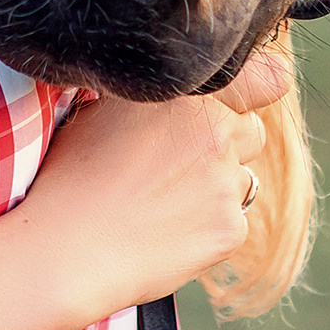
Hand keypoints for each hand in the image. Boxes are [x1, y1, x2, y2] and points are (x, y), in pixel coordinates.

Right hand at [23, 81, 268, 318]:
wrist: (68, 247)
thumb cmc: (72, 177)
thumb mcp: (104, 111)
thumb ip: (155, 99)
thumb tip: (174, 98)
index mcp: (188, 94)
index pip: (260, 81)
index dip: (249, 95)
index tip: (232, 112)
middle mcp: (217, 131)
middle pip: (252, 134)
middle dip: (228, 147)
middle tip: (182, 167)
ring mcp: (227, 182)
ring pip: (241, 181)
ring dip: (216, 189)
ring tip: (163, 204)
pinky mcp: (231, 228)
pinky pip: (232, 223)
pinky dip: (208, 229)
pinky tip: (166, 233)